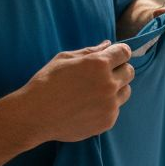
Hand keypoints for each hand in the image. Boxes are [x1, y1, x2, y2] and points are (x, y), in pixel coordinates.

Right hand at [14, 41, 133, 143]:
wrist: (35, 115)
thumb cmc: (47, 82)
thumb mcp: (65, 59)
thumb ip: (90, 51)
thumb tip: (107, 44)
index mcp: (99, 64)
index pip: (124, 52)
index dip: (119, 53)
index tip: (114, 56)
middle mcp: (109, 84)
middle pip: (129, 72)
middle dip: (119, 69)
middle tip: (102, 74)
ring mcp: (110, 104)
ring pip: (126, 91)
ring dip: (116, 89)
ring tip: (94, 92)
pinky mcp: (108, 121)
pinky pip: (116, 109)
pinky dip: (107, 106)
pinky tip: (88, 106)